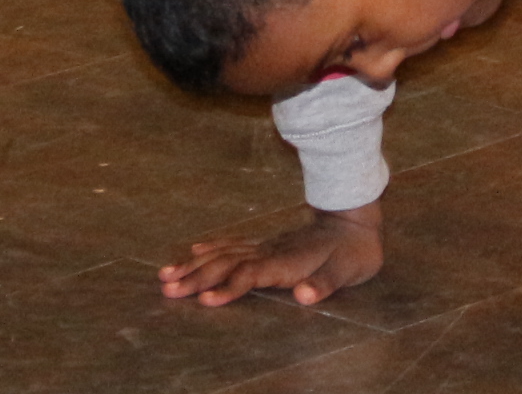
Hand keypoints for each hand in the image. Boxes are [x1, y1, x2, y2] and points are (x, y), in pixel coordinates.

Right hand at [159, 206, 383, 307]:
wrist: (355, 220)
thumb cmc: (352, 252)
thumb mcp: (347, 271)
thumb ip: (324, 284)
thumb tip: (303, 295)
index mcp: (285, 262)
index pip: (250, 275)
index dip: (228, 288)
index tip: (204, 301)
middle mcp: (268, 251)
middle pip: (226, 264)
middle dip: (196, 278)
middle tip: (167, 290)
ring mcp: (265, 245)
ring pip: (222, 254)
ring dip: (194, 265)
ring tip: (165, 274)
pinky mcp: (266, 243)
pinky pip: (232, 244)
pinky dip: (210, 248)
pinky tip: (194, 250)